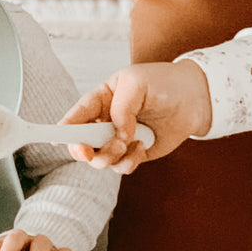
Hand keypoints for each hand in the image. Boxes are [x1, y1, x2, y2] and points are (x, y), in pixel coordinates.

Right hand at [60, 60, 211, 173]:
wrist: (193, 99)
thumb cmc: (163, 83)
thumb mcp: (137, 83)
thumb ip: (122, 108)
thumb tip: (117, 135)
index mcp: (100, 100)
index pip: (77, 115)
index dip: (65, 128)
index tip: (57, 139)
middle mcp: (105, 122)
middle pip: (81, 144)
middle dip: (82, 151)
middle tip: (88, 153)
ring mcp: (118, 140)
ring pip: (100, 160)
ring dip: (109, 156)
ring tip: (127, 142)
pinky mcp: (133, 154)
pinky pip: (122, 167)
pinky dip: (129, 161)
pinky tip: (142, 146)